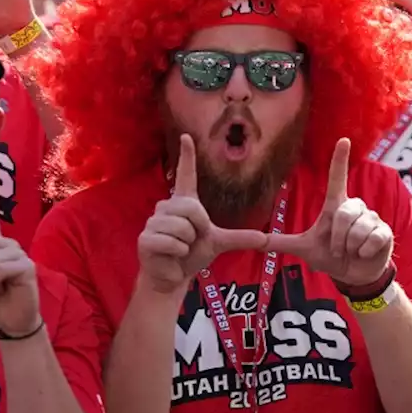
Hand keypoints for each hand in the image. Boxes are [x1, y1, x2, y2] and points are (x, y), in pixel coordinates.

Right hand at [138, 135, 269, 294]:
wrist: (172, 276)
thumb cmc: (191, 255)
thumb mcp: (218, 243)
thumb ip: (240, 238)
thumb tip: (266, 239)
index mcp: (184, 203)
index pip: (186, 175)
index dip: (187, 156)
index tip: (187, 136)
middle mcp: (167, 207)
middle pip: (192, 208)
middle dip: (198, 228)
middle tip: (191, 240)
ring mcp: (153, 221)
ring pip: (182, 227)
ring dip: (187, 243)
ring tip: (180, 248)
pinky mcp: (145, 238)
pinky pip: (171, 241)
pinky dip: (177, 252)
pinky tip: (171, 255)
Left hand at [266, 139, 391, 286]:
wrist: (353, 276)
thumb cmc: (330, 256)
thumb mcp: (303, 249)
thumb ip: (279, 243)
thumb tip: (251, 240)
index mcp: (336, 206)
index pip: (337, 178)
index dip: (339, 160)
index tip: (343, 140)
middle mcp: (355, 207)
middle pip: (343, 214)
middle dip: (337, 239)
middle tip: (337, 250)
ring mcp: (372, 218)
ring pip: (358, 229)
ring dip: (350, 247)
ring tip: (352, 251)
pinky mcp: (384, 232)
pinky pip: (372, 239)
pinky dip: (364, 252)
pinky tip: (365, 253)